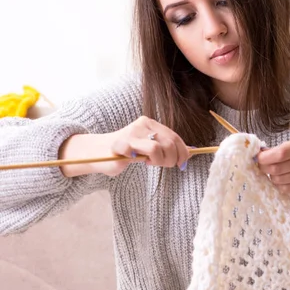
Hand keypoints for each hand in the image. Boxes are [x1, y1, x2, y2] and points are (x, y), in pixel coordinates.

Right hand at [60, 116, 189, 177]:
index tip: (182, 162)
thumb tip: (189, 153)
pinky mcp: (121, 144)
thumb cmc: (127, 152)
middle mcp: (142, 125)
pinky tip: (137, 160)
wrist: (99, 152)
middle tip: (164, 165)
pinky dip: (142, 160)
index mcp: (150, 123)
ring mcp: (132, 133)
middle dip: (171, 159)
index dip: (182, 151)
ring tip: (149, 162)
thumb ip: (165, 147)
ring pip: (157, 148)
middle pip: (169, 143)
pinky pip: (139, 153)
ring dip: (158, 161)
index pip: (174, 136)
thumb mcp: (149, 147)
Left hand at [256, 136, 289, 202]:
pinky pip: (286, 189)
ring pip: (279, 180)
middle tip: (261, 166)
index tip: (258, 158)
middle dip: (264, 168)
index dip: (265, 157)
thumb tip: (260, 153)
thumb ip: (281, 148)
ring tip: (273, 172)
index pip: (280, 153)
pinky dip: (279, 184)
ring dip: (271, 177)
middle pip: (277, 169)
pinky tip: (281, 179)